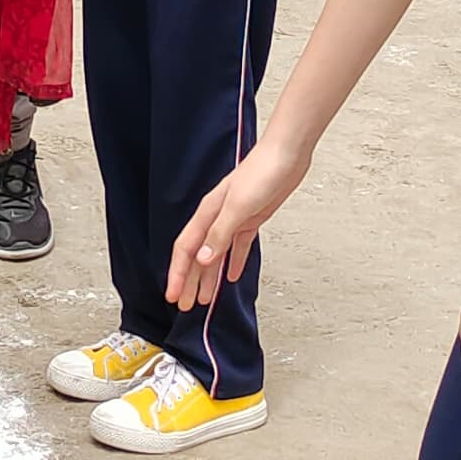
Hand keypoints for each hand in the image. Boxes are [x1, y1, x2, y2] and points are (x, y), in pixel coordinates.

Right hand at [167, 137, 309, 310]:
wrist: (287, 154)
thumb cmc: (262, 172)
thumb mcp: (239, 206)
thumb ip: (220, 234)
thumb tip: (202, 260)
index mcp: (208, 213)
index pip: (186, 250)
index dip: (177, 274)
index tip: (172, 296)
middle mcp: (217, 218)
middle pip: (198, 256)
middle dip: (189, 281)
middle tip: (184, 305)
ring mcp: (234, 219)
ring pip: (215, 255)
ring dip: (208, 277)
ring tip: (204, 299)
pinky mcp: (251, 220)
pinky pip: (237, 247)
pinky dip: (233, 262)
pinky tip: (232, 277)